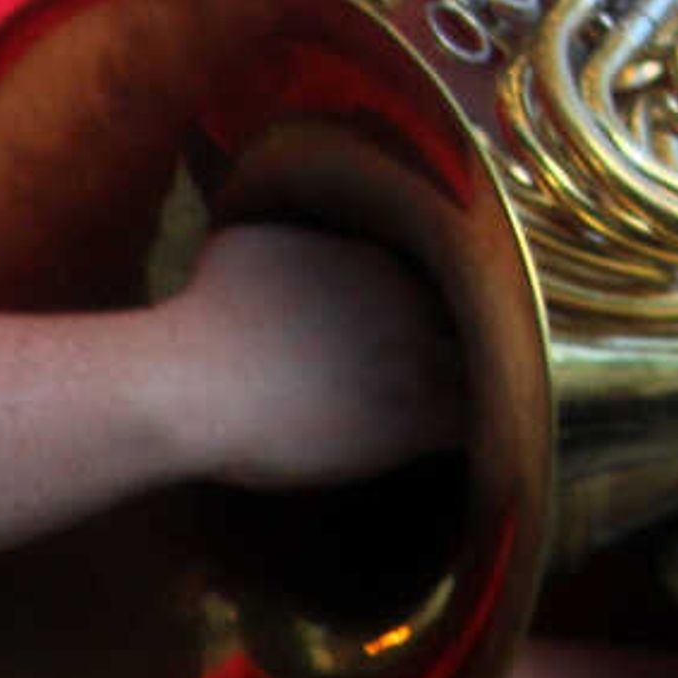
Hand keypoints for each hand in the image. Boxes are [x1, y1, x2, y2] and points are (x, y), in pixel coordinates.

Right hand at [155, 222, 466, 488]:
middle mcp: (409, 301)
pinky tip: (473, 440)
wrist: (192, 384)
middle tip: (456, 365)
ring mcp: (416, 358)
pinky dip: (481, 429)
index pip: (437, 272)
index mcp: (376, 258)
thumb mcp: (248, 244)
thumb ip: (294, 238)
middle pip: (470, 316)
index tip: (418, 324)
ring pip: (485, 365)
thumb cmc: (204, 316)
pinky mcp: (413, 420)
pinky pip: (474, 422)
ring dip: (482, 382)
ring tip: (478, 402)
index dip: (431, 302)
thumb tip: (295, 237)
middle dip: (465, 336)